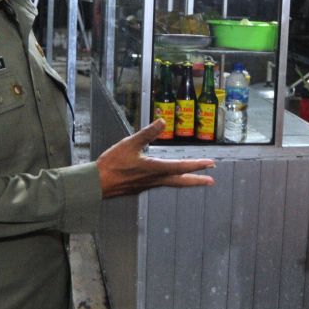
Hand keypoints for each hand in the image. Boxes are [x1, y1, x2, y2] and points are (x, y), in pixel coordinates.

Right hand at [96, 119, 214, 197]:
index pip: (181, 166)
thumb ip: (147, 133)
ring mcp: (148, 185)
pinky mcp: (141, 187)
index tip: (210, 164)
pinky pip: (161, 184)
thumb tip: (162, 121)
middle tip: (211, 180)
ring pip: (172, 183)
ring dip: (186, 181)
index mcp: (154, 168)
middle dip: (197, 180)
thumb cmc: (112, 164)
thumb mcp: (129, 144)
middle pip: (181, 181)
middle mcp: (155, 179)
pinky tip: (168, 179)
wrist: (97, 184)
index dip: (197, 165)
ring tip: (196, 180)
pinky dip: (171, 181)